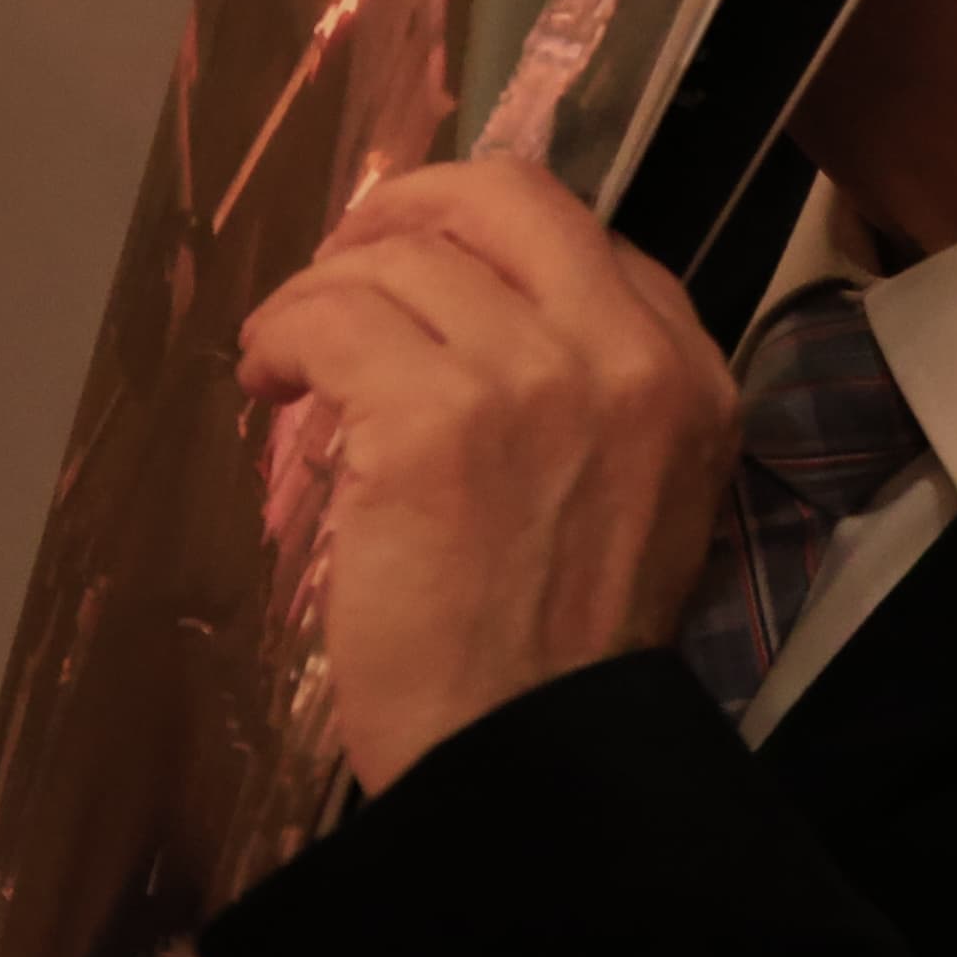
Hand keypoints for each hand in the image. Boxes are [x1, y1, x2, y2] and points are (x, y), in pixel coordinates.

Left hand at [236, 156, 735, 789]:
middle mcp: (623, 355)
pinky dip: (279, 337)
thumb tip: (480, 314)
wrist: (528, 759)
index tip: (429, 279)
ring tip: (290, 358)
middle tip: (347, 263)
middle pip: (501, 197)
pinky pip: (328, 320)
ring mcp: (529, 378)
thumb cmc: (564, 654)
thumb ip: (597, 396)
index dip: (487, 241)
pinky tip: (268, 383)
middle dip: (405, 209)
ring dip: (320, 294)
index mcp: (688, 375)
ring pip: (395, 261)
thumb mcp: (639, 497)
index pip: (588, 237)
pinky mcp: (430, 420)